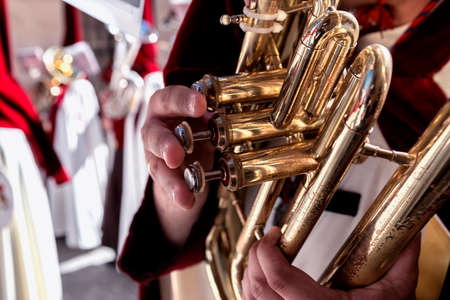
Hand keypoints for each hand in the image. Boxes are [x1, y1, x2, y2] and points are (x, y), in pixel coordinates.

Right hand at [141, 85, 214, 245]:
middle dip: (165, 144)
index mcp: (166, 105)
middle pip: (154, 133)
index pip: (170, 98)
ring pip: (157, 164)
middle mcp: (155, 126)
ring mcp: (153, 151)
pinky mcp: (157, 171)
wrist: (185, 151)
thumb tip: (227, 114)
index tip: (200, 105)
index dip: (184, 101)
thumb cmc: (194, 125)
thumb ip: (210, 117)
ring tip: (181, 191)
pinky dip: (177, 193)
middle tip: (176, 154)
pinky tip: (187, 201)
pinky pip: (165, 183)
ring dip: (170, 178)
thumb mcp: (204, 119)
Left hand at [242, 227, 419, 299]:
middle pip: (257, 286)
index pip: (277, 278)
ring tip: (263, 254)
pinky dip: (252, 289)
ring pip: (250, 298)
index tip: (275, 233)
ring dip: (252, 272)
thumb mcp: (395, 295)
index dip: (267, 250)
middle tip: (268, 239)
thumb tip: (411, 235)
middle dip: (256, 256)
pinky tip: (263, 279)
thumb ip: (401, 264)